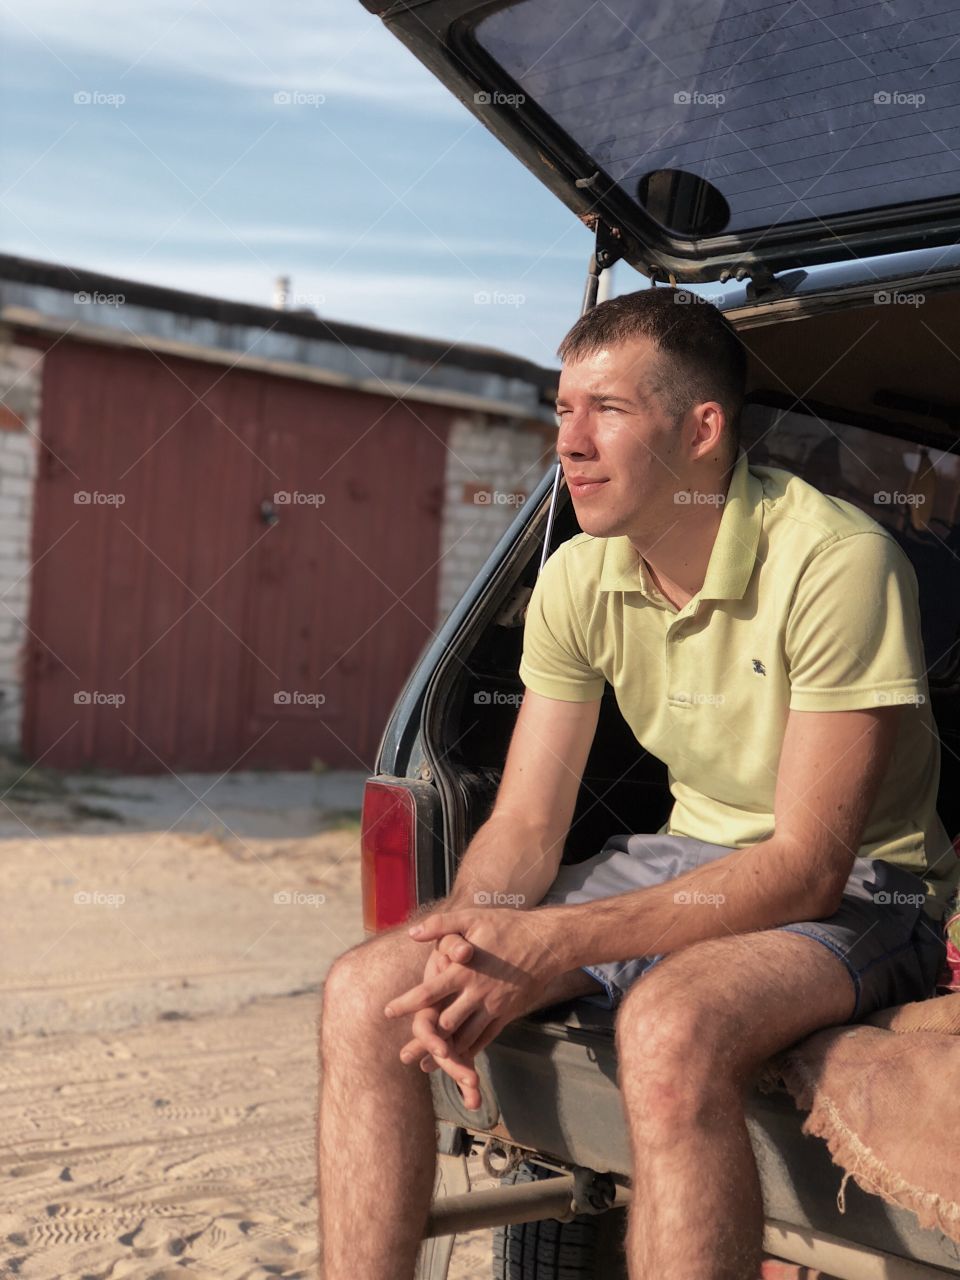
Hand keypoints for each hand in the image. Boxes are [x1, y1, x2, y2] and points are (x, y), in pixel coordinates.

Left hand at [385, 907, 561, 1101]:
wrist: (547, 942)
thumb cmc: (508, 926)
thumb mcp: (473, 918)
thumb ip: (441, 925)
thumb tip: (412, 933)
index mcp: (465, 970)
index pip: (429, 991)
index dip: (407, 1003)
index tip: (387, 1012)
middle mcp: (477, 992)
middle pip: (445, 1023)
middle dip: (424, 1040)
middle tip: (404, 1055)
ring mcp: (494, 1006)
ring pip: (466, 1037)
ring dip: (445, 1053)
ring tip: (426, 1065)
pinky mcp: (507, 1014)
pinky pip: (486, 1038)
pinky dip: (470, 1051)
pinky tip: (458, 1059)